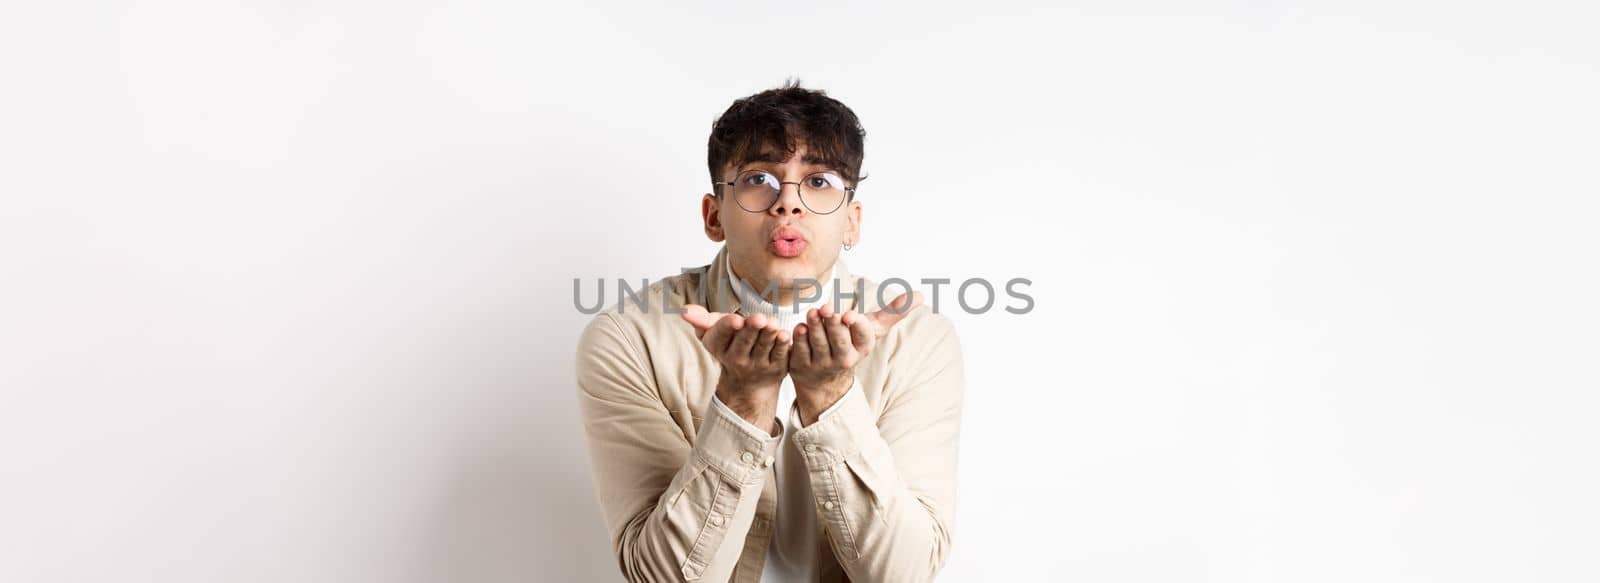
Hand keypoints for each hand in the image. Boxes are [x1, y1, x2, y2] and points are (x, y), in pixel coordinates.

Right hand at [682, 305, 791, 433]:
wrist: (748, 380)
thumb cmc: (731, 343)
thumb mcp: (714, 331)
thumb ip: (701, 319)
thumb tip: (684, 311)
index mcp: (718, 346)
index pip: (720, 336)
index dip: (728, 327)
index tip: (736, 319)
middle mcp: (736, 359)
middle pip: (744, 341)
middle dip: (751, 329)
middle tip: (758, 318)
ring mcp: (757, 365)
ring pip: (763, 346)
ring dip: (768, 334)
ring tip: (772, 323)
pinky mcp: (776, 368)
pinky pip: (780, 355)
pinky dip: (783, 345)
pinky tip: (785, 334)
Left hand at [789, 291, 922, 423]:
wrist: (825, 378)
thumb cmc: (851, 343)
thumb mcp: (872, 329)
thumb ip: (894, 312)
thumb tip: (923, 295)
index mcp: (862, 348)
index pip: (862, 337)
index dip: (856, 326)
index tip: (850, 315)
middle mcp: (843, 359)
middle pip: (838, 340)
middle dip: (832, 324)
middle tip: (825, 308)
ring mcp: (821, 364)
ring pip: (817, 344)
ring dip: (813, 327)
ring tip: (811, 313)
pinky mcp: (800, 366)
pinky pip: (797, 352)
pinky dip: (795, 340)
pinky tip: (794, 329)